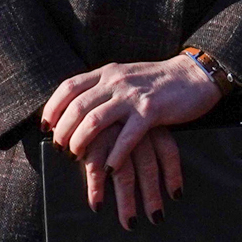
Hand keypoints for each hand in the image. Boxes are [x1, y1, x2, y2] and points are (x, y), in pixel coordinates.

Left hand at [41, 56, 222, 228]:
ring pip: (94, 120)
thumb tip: (77, 109)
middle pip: (76, 106)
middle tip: (60, 149)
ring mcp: (133, 95)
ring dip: (80, 142)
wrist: (195, 75)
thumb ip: (104, 87)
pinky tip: (109, 169)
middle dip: (63, 131)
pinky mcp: (152, 111)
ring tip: (76, 158)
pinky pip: (126, 136)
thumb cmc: (159, 81)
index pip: (69, 87)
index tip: (45, 127)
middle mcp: (117, 81)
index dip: (53, 108)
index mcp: (108, 72)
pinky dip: (114, 155)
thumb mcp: (126, 76)